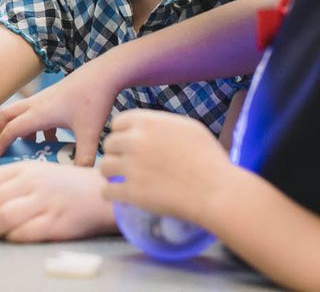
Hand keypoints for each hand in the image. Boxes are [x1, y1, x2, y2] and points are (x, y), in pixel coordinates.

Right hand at [0, 68, 118, 166]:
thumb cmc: (94, 99)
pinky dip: (36, 125)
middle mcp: (37, 104)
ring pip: (21, 112)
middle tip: (6, 148)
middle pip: (7, 116)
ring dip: (20, 128)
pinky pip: (35, 111)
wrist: (104, 74)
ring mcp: (44, 98)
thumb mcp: (90, 133)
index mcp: (40, 113)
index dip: (1, 144)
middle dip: (2, 132)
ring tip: (31, 147)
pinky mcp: (53, 96)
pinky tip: (53, 137)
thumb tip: (77, 177)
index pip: (11, 130)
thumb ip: (84, 158)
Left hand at [0, 161, 115, 240]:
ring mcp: (45, 202)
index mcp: (24, 168)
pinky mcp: (56, 223)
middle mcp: (33, 183)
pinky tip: (8, 237)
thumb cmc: (62, 185)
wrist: (100, 193)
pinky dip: (10, 238)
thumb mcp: (34, 174)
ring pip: (2, 217)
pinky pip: (23, 233)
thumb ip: (7, 183)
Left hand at [99, 110, 233, 225]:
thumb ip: (163, 125)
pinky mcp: (130, 192)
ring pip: (104, 167)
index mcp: (147, 123)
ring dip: (111, 174)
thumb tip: (151, 128)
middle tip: (126, 164)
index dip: (122, 134)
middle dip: (116, 154)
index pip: (118, 123)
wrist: (215, 191)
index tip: (128, 144)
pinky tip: (120, 196)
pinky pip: (107, 191)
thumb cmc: (209, 159)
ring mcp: (130, 167)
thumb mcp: (188, 128)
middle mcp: (134, 141)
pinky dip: (111, 195)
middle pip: (109, 144)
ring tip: (120, 180)